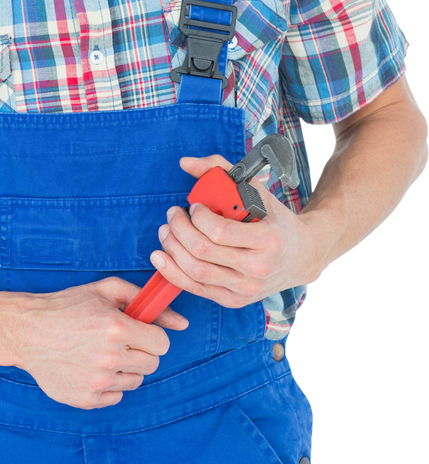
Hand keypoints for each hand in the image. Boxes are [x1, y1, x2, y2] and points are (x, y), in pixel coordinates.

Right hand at [11, 277, 188, 409]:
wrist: (27, 331)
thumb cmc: (68, 306)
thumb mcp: (107, 290)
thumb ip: (148, 302)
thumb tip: (182, 323)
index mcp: (117, 328)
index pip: (162, 344)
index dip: (152, 336)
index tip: (138, 332)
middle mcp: (109, 358)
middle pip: (151, 364)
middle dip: (140, 351)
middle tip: (118, 341)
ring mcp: (97, 382)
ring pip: (135, 381)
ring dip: (124, 368)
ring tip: (101, 353)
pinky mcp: (86, 400)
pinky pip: (115, 397)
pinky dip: (107, 385)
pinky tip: (89, 368)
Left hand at [150, 154, 313, 308]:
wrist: (301, 256)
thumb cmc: (275, 221)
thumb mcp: (256, 190)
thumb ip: (220, 169)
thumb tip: (186, 163)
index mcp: (268, 240)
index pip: (220, 231)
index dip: (198, 217)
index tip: (194, 206)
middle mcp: (258, 268)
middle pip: (202, 251)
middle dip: (178, 230)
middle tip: (172, 215)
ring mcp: (245, 288)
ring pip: (195, 272)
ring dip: (172, 249)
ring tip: (166, 231)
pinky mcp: (233, 300)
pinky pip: (196, 288)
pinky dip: (173, 272)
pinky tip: (162, 256)